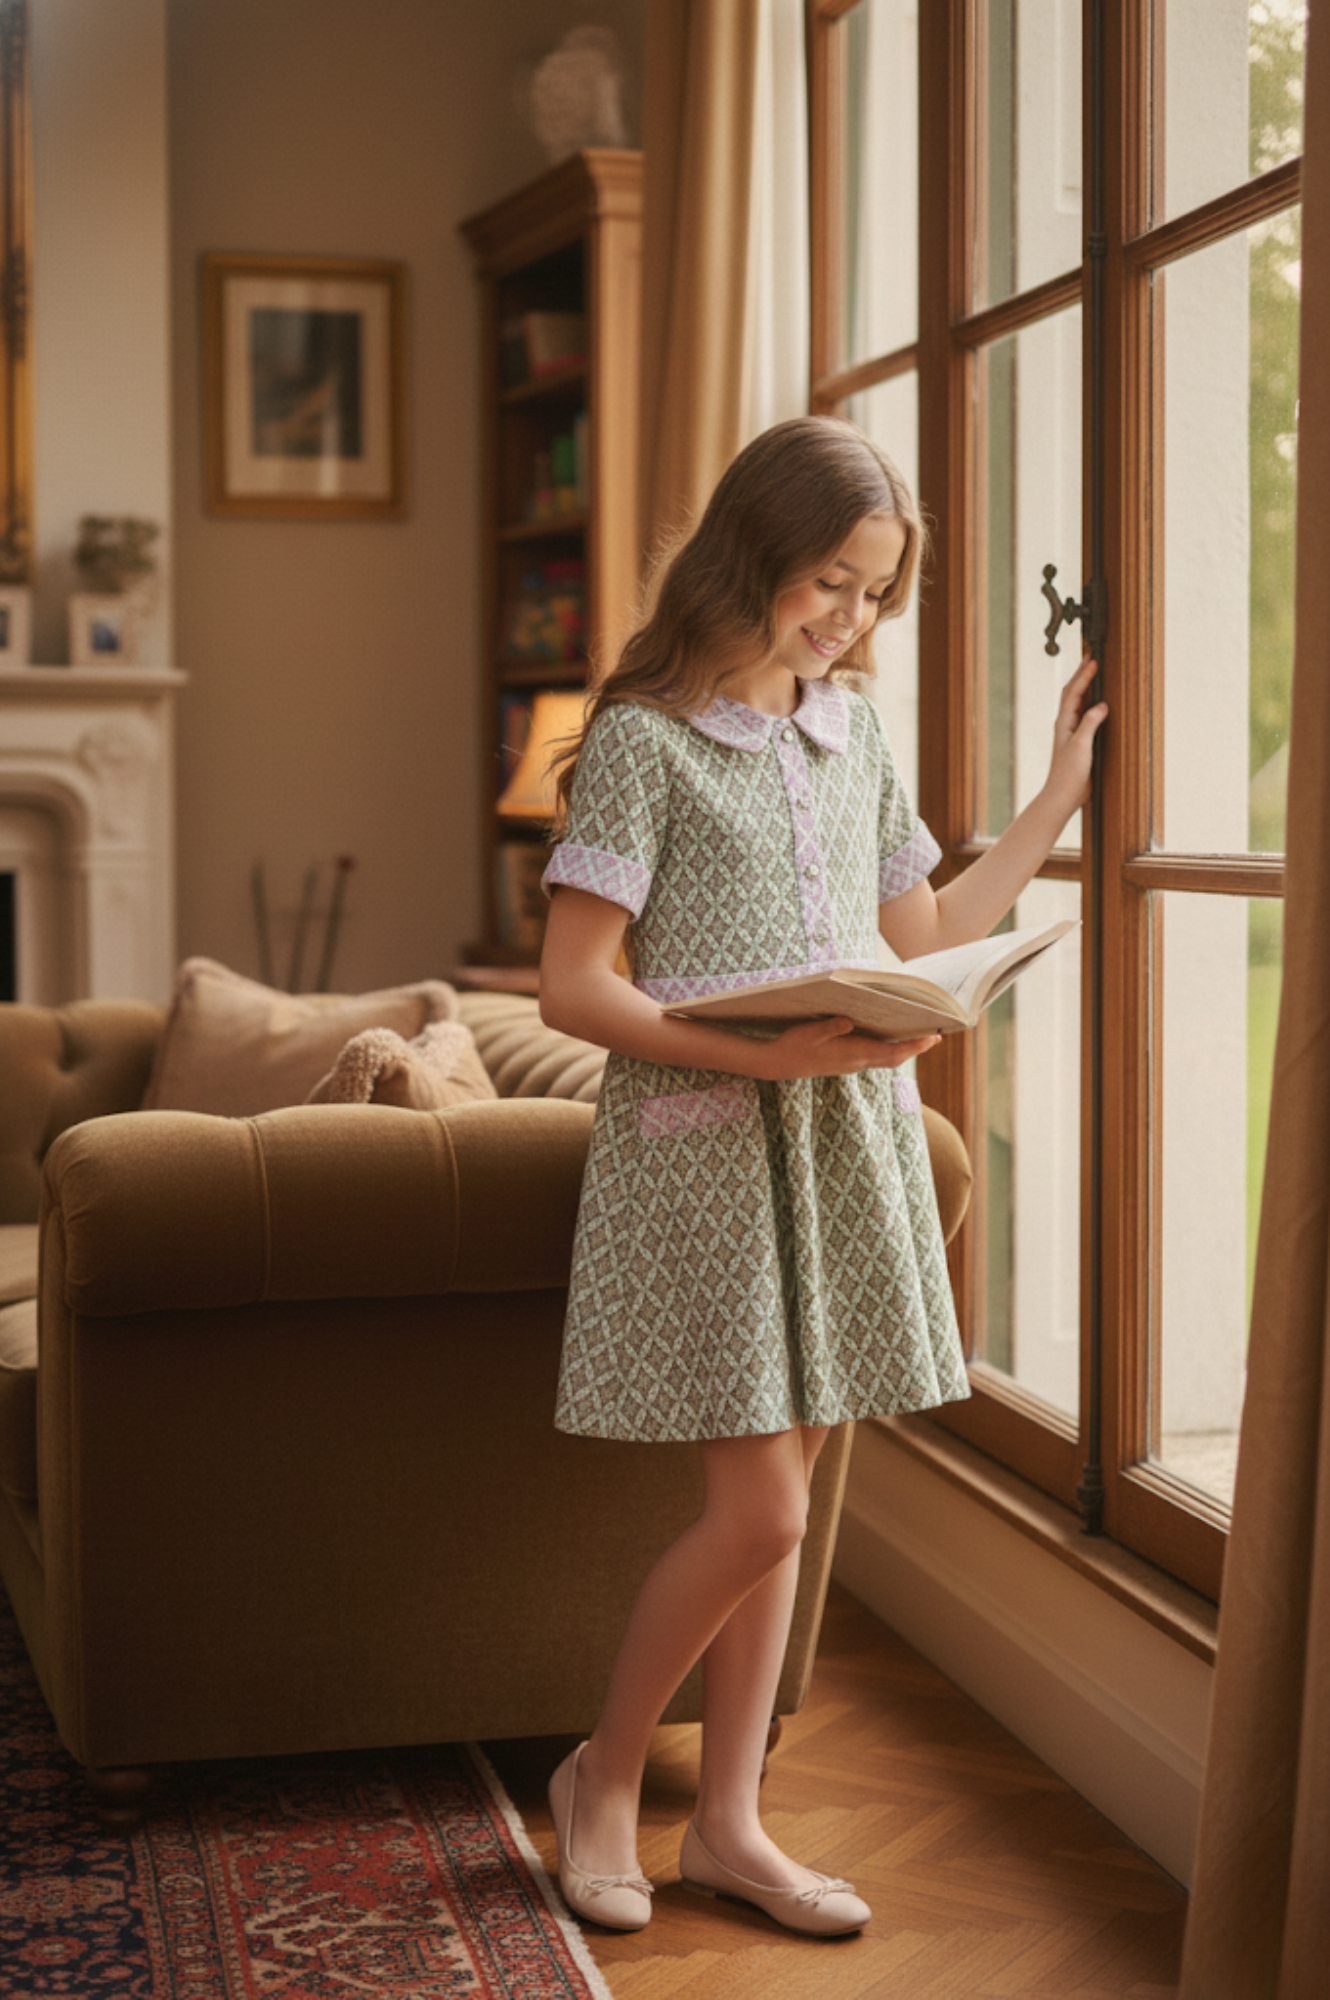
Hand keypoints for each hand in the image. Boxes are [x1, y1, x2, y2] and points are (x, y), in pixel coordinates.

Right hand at [757, 1017, 941, 1080]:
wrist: (777, 1064)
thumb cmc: (793, 1045)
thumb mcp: (810, 1031)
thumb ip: (831, 1026)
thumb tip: (849, 1020)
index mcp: (852, 1054)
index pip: (892, 1053)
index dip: (914, 1046)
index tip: (933, 1038)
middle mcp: (856, 1062)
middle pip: (894, 1058)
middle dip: (915, 1048)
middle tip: (935, 1036)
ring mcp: (850, 1064)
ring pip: (885, 1059)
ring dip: (903, 1050)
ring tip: (918, 1036)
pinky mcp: (845, 1063)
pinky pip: (875, 1058)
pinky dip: (889, 1050)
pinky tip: (889, 1039)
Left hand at [1044, 651, 1107, 816]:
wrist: (1063, 795)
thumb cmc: (1068, 773)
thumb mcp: (1080, 746)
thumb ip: (1089, 723)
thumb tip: (1101, 705)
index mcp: (1064, 722)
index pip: (1073, 692)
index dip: (1083, 675)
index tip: (1092, 659)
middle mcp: (1066, 723)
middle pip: (1073, 692)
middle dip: (1082, 674)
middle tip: (1091, 656)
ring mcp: (1072, 731)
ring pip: (1078, 702)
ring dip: (1085, 686)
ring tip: (1094, 671)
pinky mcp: (1079, 741)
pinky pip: (1085, 715)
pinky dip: (1091, 703)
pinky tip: (1099, 703)